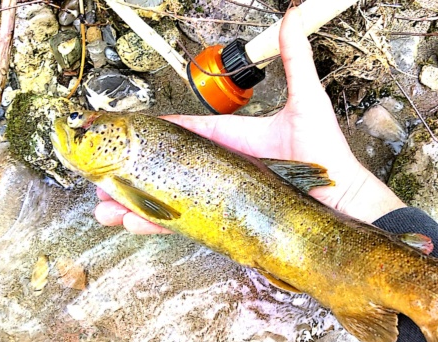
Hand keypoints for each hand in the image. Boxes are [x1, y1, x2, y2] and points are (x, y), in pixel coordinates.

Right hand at [95, 7, 404, 233]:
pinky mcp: (224, 221)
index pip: (186, 131)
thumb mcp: (307, 101)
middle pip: (166, 168)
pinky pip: (183, 223)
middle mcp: (220, 168)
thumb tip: (294, 15)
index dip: (156, 130)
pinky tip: (128, 224)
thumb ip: (295, 59)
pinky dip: (155, 225)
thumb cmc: (325, 152)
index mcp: (231, 139)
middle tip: (99, 175)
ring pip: (166, 198)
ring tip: (102, 208)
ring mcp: (219, 196)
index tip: (125, 127)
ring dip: (131, 202)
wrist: (338, 198)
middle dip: (131, 171)